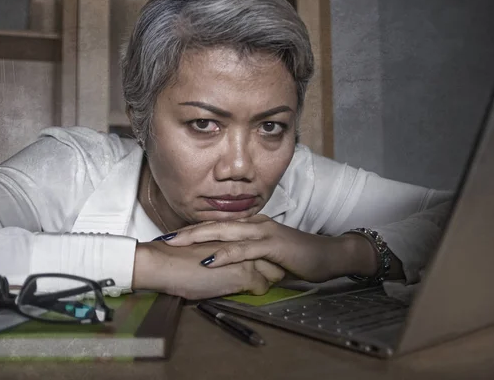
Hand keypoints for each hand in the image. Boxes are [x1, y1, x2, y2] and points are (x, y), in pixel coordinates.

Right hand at [132, 241, 284, 299]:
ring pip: (273, 271)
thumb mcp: (203, 247)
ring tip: (261, 284)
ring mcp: (246, 258)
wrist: (165, 263)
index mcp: (234, 235)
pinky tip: (250, 293)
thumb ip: (219, 250)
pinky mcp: (244, 275)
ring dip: (268, 279)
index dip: (261, 255)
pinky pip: (262, 287)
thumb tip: (220, 258)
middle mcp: (243, 243)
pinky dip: (258, 291)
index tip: (261, 262)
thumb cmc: (176, 257)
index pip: (259, 244)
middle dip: (271, 266)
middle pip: (272, 256)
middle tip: (266, 275)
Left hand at [163, 215, 377, 282]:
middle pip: (216, 225)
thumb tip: (232, 268)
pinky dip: (226, 254)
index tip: (173, 238)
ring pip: (225, 233)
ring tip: (177, 243)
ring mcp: (264, 232)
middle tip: (165, 239)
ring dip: (199, 237)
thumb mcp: (269, 258)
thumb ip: (250, 258)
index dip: (195, 231)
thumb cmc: (299, 258)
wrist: (328, 255)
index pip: (219, 227)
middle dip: (188, 231)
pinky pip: (245, 249)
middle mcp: (256, 225)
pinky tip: (210, 259)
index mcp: (253, 226)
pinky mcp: (273, 245)